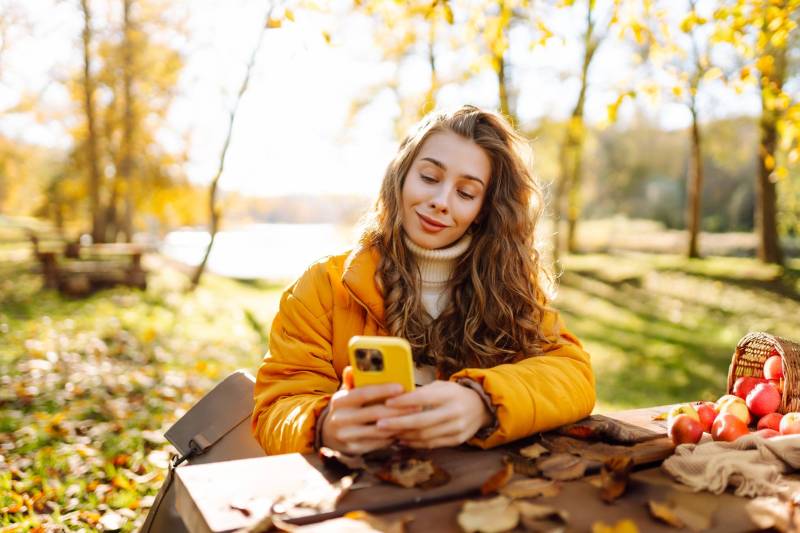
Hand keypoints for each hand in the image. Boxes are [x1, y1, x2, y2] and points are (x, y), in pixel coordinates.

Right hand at [321, 366, 418, 454]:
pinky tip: (404, 429)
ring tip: (415, 417)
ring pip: (379, 430)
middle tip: (417, 405)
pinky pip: (379, 443)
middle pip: (375, 413)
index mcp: (339, 401)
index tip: (402, 387)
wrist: (328, 434)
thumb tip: (352, 368)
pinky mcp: (354, 449)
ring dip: (399, 424)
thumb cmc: (344, 408)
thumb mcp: (345, 393)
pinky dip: (393, 436)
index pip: (364, 393)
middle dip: (398, 409)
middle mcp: (341, 419)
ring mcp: (347, 436)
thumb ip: (352, 381)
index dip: (383, 390)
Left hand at [377, 380, 491, 448]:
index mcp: (449, 394)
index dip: (403, 402)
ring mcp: (457, 428)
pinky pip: (432, 444)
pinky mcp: (457, 440)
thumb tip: (395, 396)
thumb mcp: (441, 386)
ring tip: (388, 433)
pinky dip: (415, 443)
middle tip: (379, 424)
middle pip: (421, 421)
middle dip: (398, 423)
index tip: (386, 402)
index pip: (423, 398)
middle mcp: (454, 411)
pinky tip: (402, 440)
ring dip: (404, 435)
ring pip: (425, 435)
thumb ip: (422, 392)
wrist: (482, 407)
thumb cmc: (454, 394)